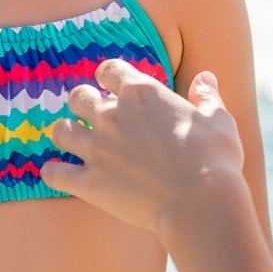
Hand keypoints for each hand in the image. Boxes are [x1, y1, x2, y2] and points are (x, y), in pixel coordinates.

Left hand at [41, 60, 244, 238]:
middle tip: (92, 115)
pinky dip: (53, 172)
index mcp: (141, 92)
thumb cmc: (214, 159)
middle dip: (83, 103)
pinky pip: (54, 172)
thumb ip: (207, 96)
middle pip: (78, 96)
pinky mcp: (89, 181)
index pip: (109, 69)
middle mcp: (112, 114)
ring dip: (66, 133)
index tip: (111, 85)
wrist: (200, 202)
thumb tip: (206, 78)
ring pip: (61, 130)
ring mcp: (97, 147)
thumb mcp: (219, 120)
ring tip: (73, 140)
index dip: (108, 76)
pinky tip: (58, 173)